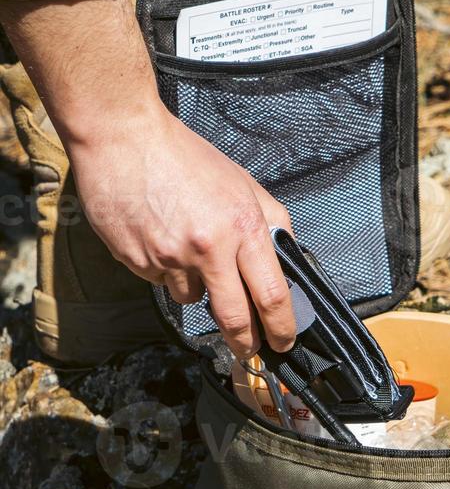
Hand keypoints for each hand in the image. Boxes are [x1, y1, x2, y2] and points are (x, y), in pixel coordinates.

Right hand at [71, 108, 295, 358]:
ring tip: (187, 247)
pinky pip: (160, 281)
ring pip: (192, 298)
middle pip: (234, 317)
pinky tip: (161, 237)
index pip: (271, 293)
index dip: (281, 327)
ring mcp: (170, 258)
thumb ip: (269, 221)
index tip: (283, 342)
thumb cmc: (184, 156)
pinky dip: (166, 269)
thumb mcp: (242, 182)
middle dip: (244, 342)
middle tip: (248, 349)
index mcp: (242, 225)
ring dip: (197, 286)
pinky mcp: (138, 262)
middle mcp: (208, 247)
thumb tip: (286, 257)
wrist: (125, 139)